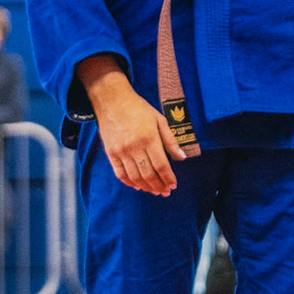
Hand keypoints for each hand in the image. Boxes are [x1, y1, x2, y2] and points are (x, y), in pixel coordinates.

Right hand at [89, 75, 185, 195]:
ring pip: (135, 177)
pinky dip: (129, 182)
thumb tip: (182, 158)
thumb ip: (170, 140)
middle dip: (159, 186)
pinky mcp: (111, 153)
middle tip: (165, 192)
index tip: (174, 185)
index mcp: (150, 138)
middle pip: (149, 174)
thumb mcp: (159, 119)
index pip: (161, 165)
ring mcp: (121, 151)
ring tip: (154, 191)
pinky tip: (138, 186)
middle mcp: (135, 147)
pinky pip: (120, 173)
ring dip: (146, 187)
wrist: (113, 101)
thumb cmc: (139, 109)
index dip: (168, 178)